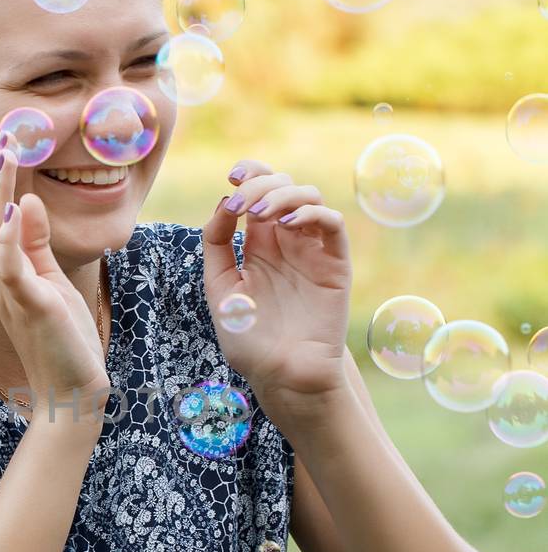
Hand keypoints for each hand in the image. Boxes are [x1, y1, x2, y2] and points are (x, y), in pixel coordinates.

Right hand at [0, 141, 111, 424]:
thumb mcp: (51, 282)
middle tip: (5, 132)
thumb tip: (28, 199)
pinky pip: (11, 266)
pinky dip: (11, 234)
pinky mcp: (29, 306)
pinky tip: (17, 204)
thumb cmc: (64, 339)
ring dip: (0, 190)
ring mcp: (10, 292)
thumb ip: (37, 244)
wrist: (71, 392)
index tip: (8, 141)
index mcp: (4, 271)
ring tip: (8, 154)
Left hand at [200, 157, 352, 429]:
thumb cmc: (250, 341)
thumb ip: (217, 246)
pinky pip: (332, 225)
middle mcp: (287, 243)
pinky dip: (311, 213)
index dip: (250, 174)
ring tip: (261, 215)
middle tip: (243, 201)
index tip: (232, 177)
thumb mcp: (220, 289)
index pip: (260, 193)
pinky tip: (287, 224)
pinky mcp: (335, 266)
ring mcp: (312, 252)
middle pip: (283, 186)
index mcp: (259, 246)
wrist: (282, 376)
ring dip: (284, 194)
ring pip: (310, 196)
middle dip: (262, 182)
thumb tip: (224, 204)